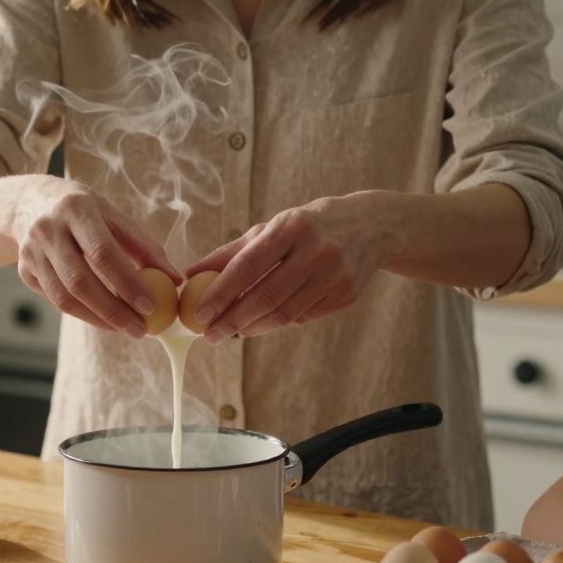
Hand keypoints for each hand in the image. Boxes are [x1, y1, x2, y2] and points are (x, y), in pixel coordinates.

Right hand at [12, 177, 180, 337]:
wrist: (30, 204)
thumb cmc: (85, 212)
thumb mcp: (113, 216)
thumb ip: (144, 247)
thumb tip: (175, 280)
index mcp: (76, 209)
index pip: (103, 253)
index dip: (127, 283)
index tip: (150, 307)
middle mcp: (48, 230)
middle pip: (80, 281)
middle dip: (113, 311)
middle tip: (140, 330)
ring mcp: (31, 252)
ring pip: (64, 298)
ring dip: (98, 319)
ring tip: (125, 329)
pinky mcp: (24, 271)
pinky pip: (55, 301)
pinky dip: (82, 314)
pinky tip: (103, 318)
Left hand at [184, 194, 386, 344]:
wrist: (371, 227)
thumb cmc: (308, 226)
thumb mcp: (272, 227)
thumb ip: (232, 252)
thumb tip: (191, 274)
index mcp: (292, 227)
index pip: (248, 266)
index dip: (221, 292)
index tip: (199, 314)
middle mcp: (316, 250)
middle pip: (266, 296)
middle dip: (232, 320)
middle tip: (209, 335)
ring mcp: (335, 275)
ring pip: (285, 313)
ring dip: (253, 327)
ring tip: (232, 330)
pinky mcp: (346, 295)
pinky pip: (303, 317)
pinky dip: (278, 322)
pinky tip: (262, 322)